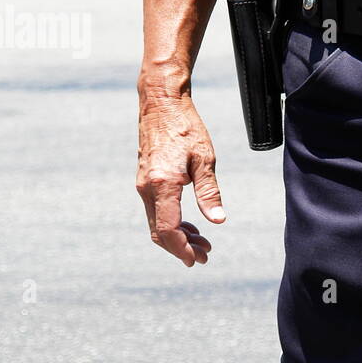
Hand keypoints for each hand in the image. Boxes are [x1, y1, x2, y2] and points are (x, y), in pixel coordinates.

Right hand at [136, 96, 224, 265]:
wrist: (161, 103)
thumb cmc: (186, 127)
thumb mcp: (205, 159)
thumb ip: (209, 192)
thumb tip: (217, 220)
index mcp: (162, 185)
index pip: (169, 229)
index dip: (183, 249)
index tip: (197, 259)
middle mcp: (147, 188)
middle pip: (160, 231)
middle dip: (182, 247)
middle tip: (205, 255)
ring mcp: (144, 184)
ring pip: (157, 222)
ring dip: (178, 236)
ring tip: (202, 242)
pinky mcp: (146, 180)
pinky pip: (156, 209)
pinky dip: (171, 221)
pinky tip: (189, 224)